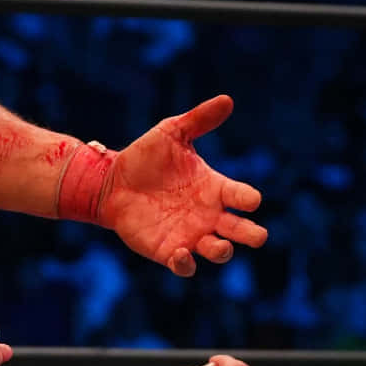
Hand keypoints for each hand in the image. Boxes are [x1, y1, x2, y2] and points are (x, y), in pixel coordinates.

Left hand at [101, 96, 268, 276]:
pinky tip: (181, 254)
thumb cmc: (145, 158)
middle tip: (255, 235)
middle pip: (242, 231)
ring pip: (219, 252)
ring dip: (222, 252)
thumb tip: (226, 100)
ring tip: (218, 246)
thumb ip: (198, 120)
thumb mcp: (171, 133)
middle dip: (252, 235)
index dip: (249, 199)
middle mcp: (209, 215)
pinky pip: (184, 265)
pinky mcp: (167, 250)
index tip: (249, 199)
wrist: (110, 181)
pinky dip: (186, 264)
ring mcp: (190, 235)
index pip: (243, 197)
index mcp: (215, 188)